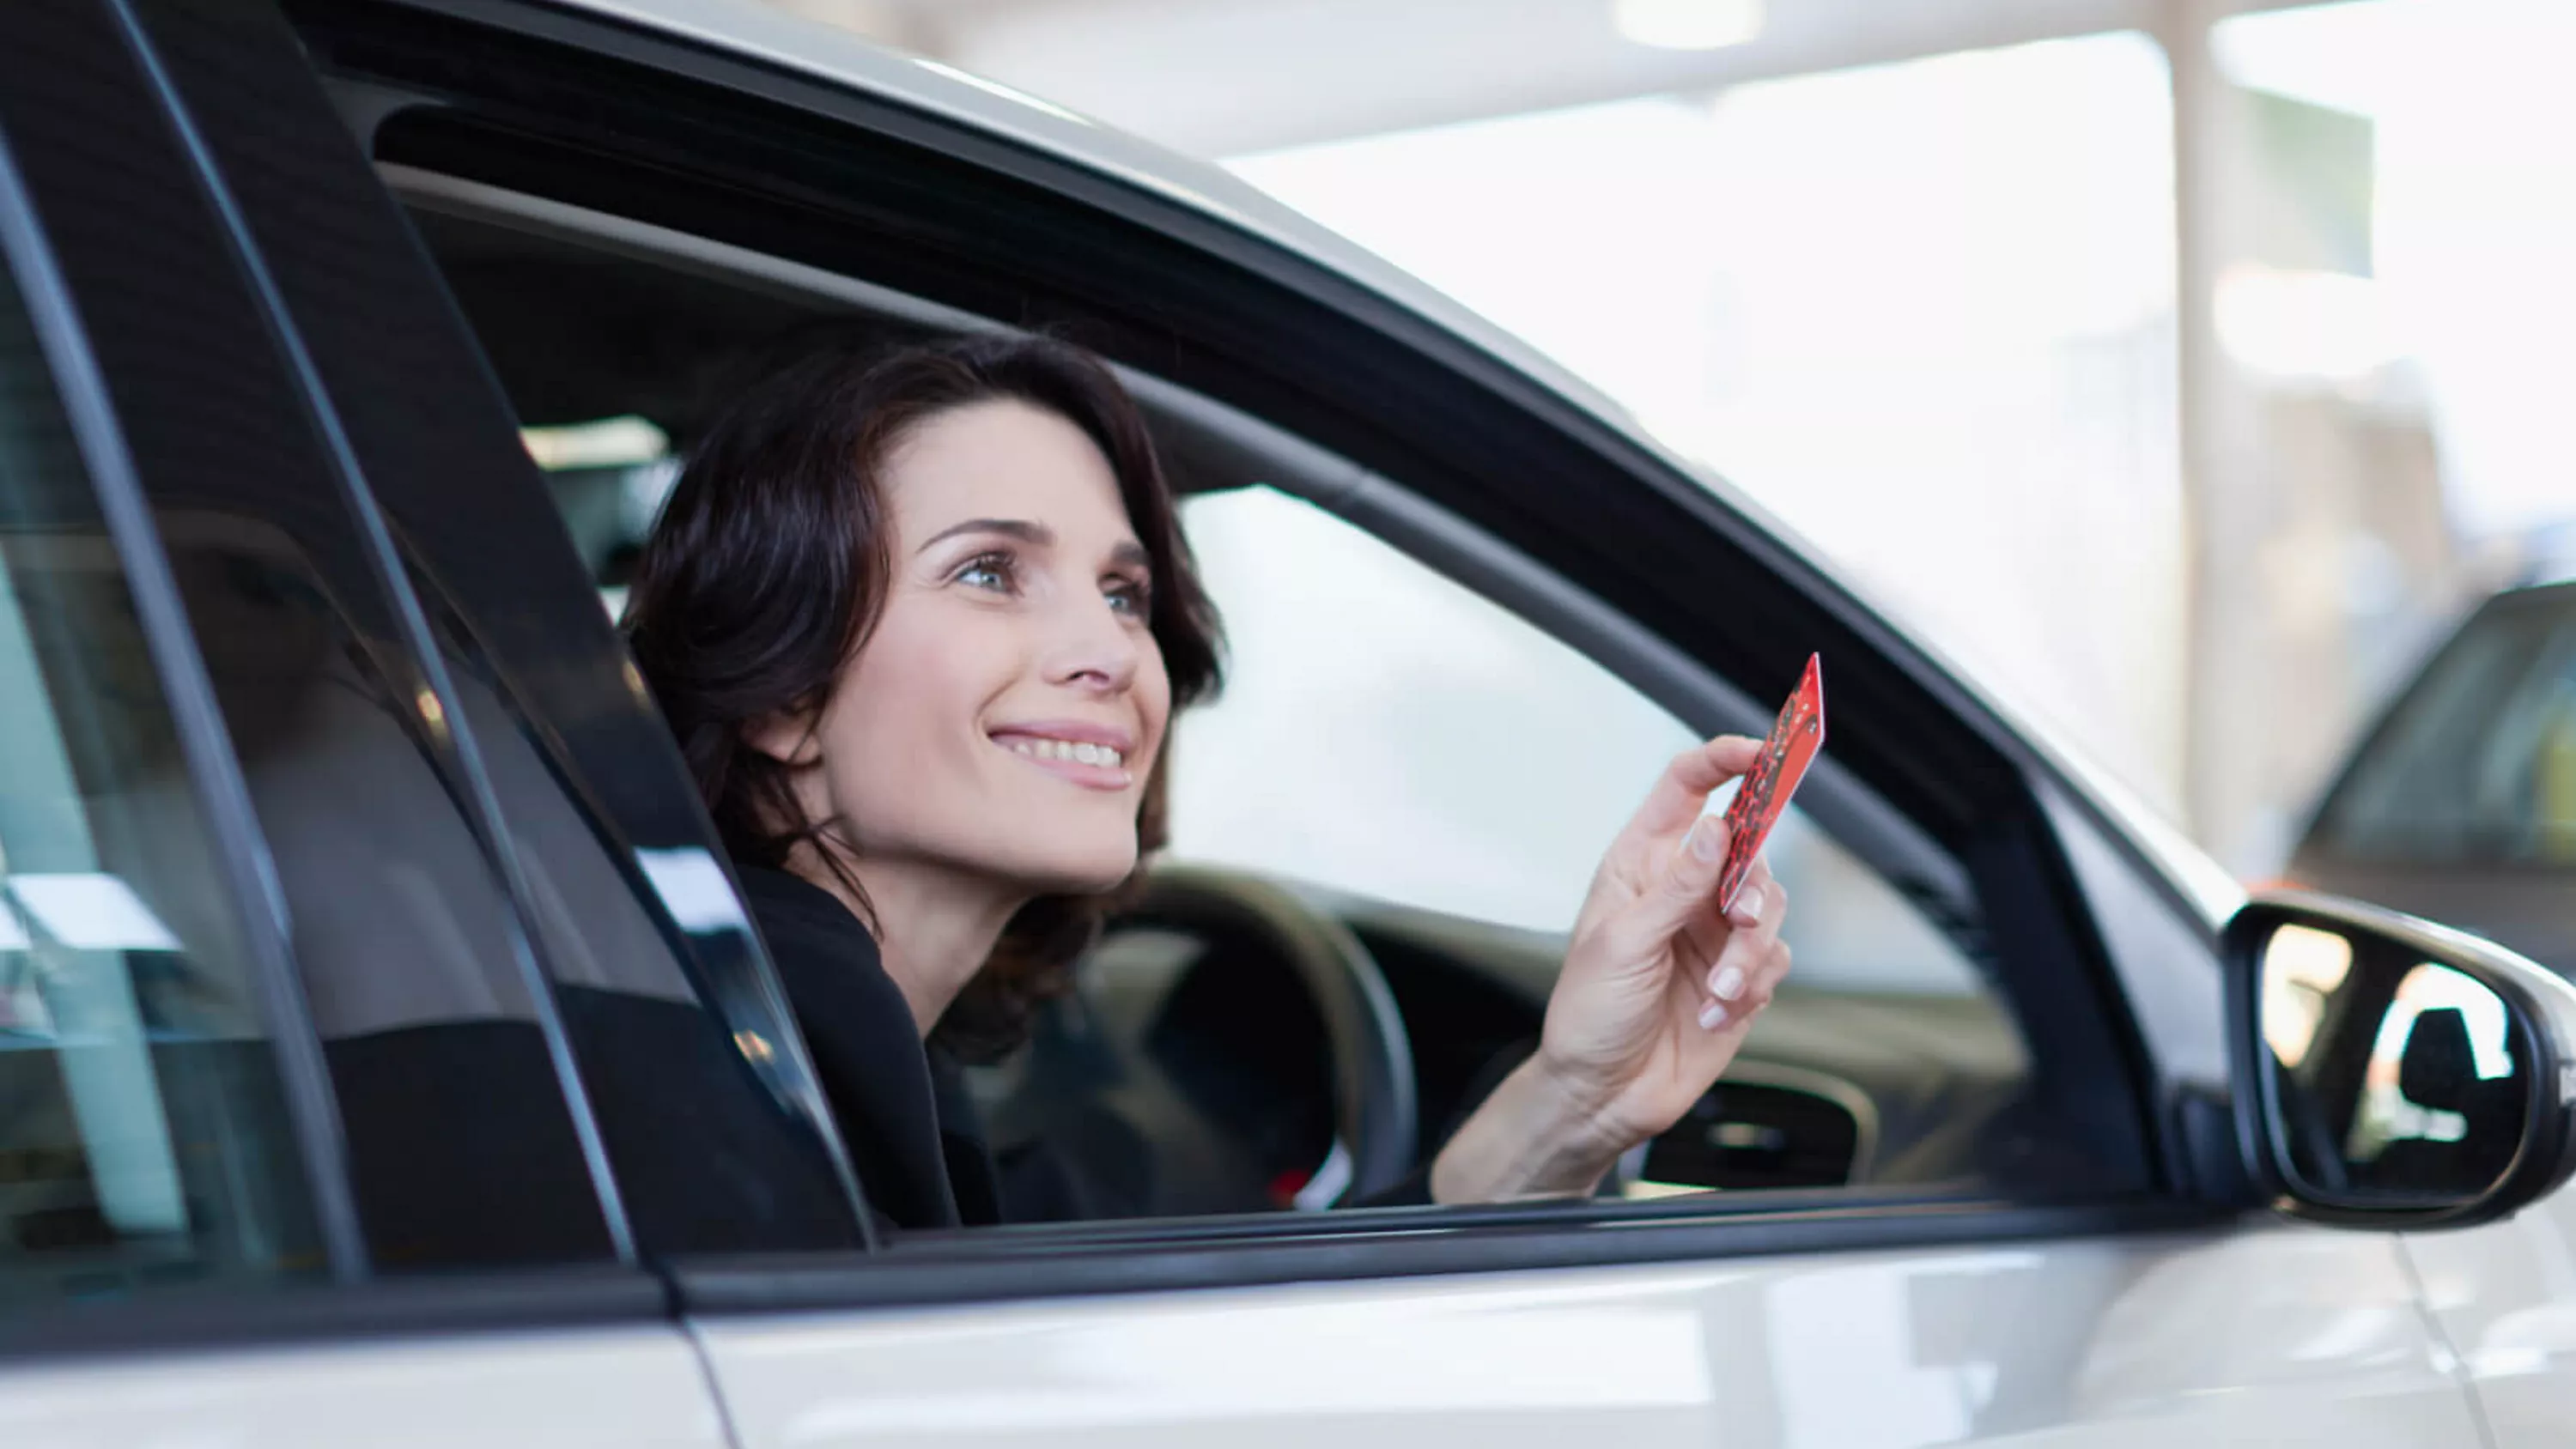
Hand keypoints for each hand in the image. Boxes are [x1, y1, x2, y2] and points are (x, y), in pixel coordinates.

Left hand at [1430, 736, 1792, 1202]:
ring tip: (1719, 991)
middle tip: (1743, 917)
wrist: (1602, 1095)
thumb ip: (1676, 888)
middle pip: (1748, 849)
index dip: (1724, 761)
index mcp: (1641, 864)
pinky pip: (1776, 960)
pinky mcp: (1740, 976)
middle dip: (1753, 885)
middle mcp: (1682, 890)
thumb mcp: (1623, 944)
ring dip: (1752, 952)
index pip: (1686, 789)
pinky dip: (1753, 986)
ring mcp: (1714, 932)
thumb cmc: (1590, 1015)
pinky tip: (1714, 1014)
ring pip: (1770, 907)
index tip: (1762, 752)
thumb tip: (1715, 828)